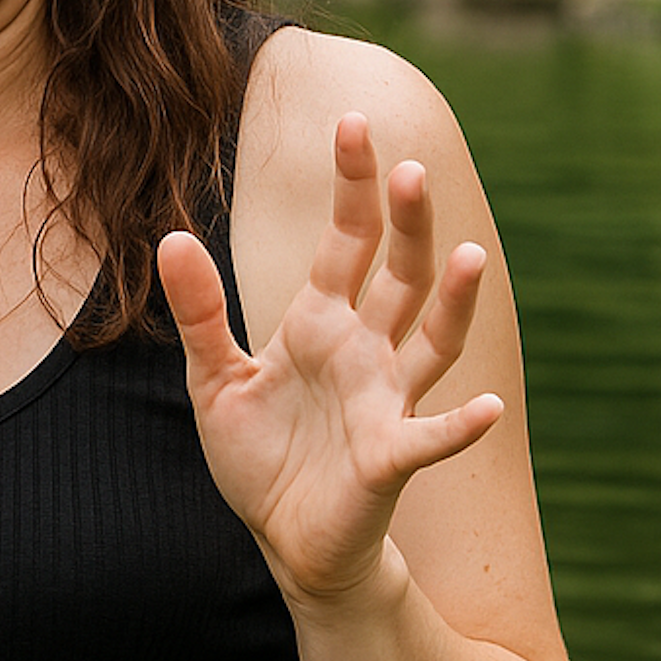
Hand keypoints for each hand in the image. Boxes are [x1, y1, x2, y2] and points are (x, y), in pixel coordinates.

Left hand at [158, 112, 502, 611]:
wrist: (285, 539)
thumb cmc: (260, 455)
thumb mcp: (212, 377)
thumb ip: (198, 311)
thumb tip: (171, 236)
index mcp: (321, 322)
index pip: (346, 239)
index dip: (353, 184)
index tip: (353, 122)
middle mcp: (365, 350)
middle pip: (398, 273)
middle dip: (405, 222)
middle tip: (411, 164)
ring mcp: (384, 401)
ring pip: (431, 341)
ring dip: (455, 303)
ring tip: (473, 256)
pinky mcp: (388, 458)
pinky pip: (430, 438)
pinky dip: (460, 426)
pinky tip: (489, 411)